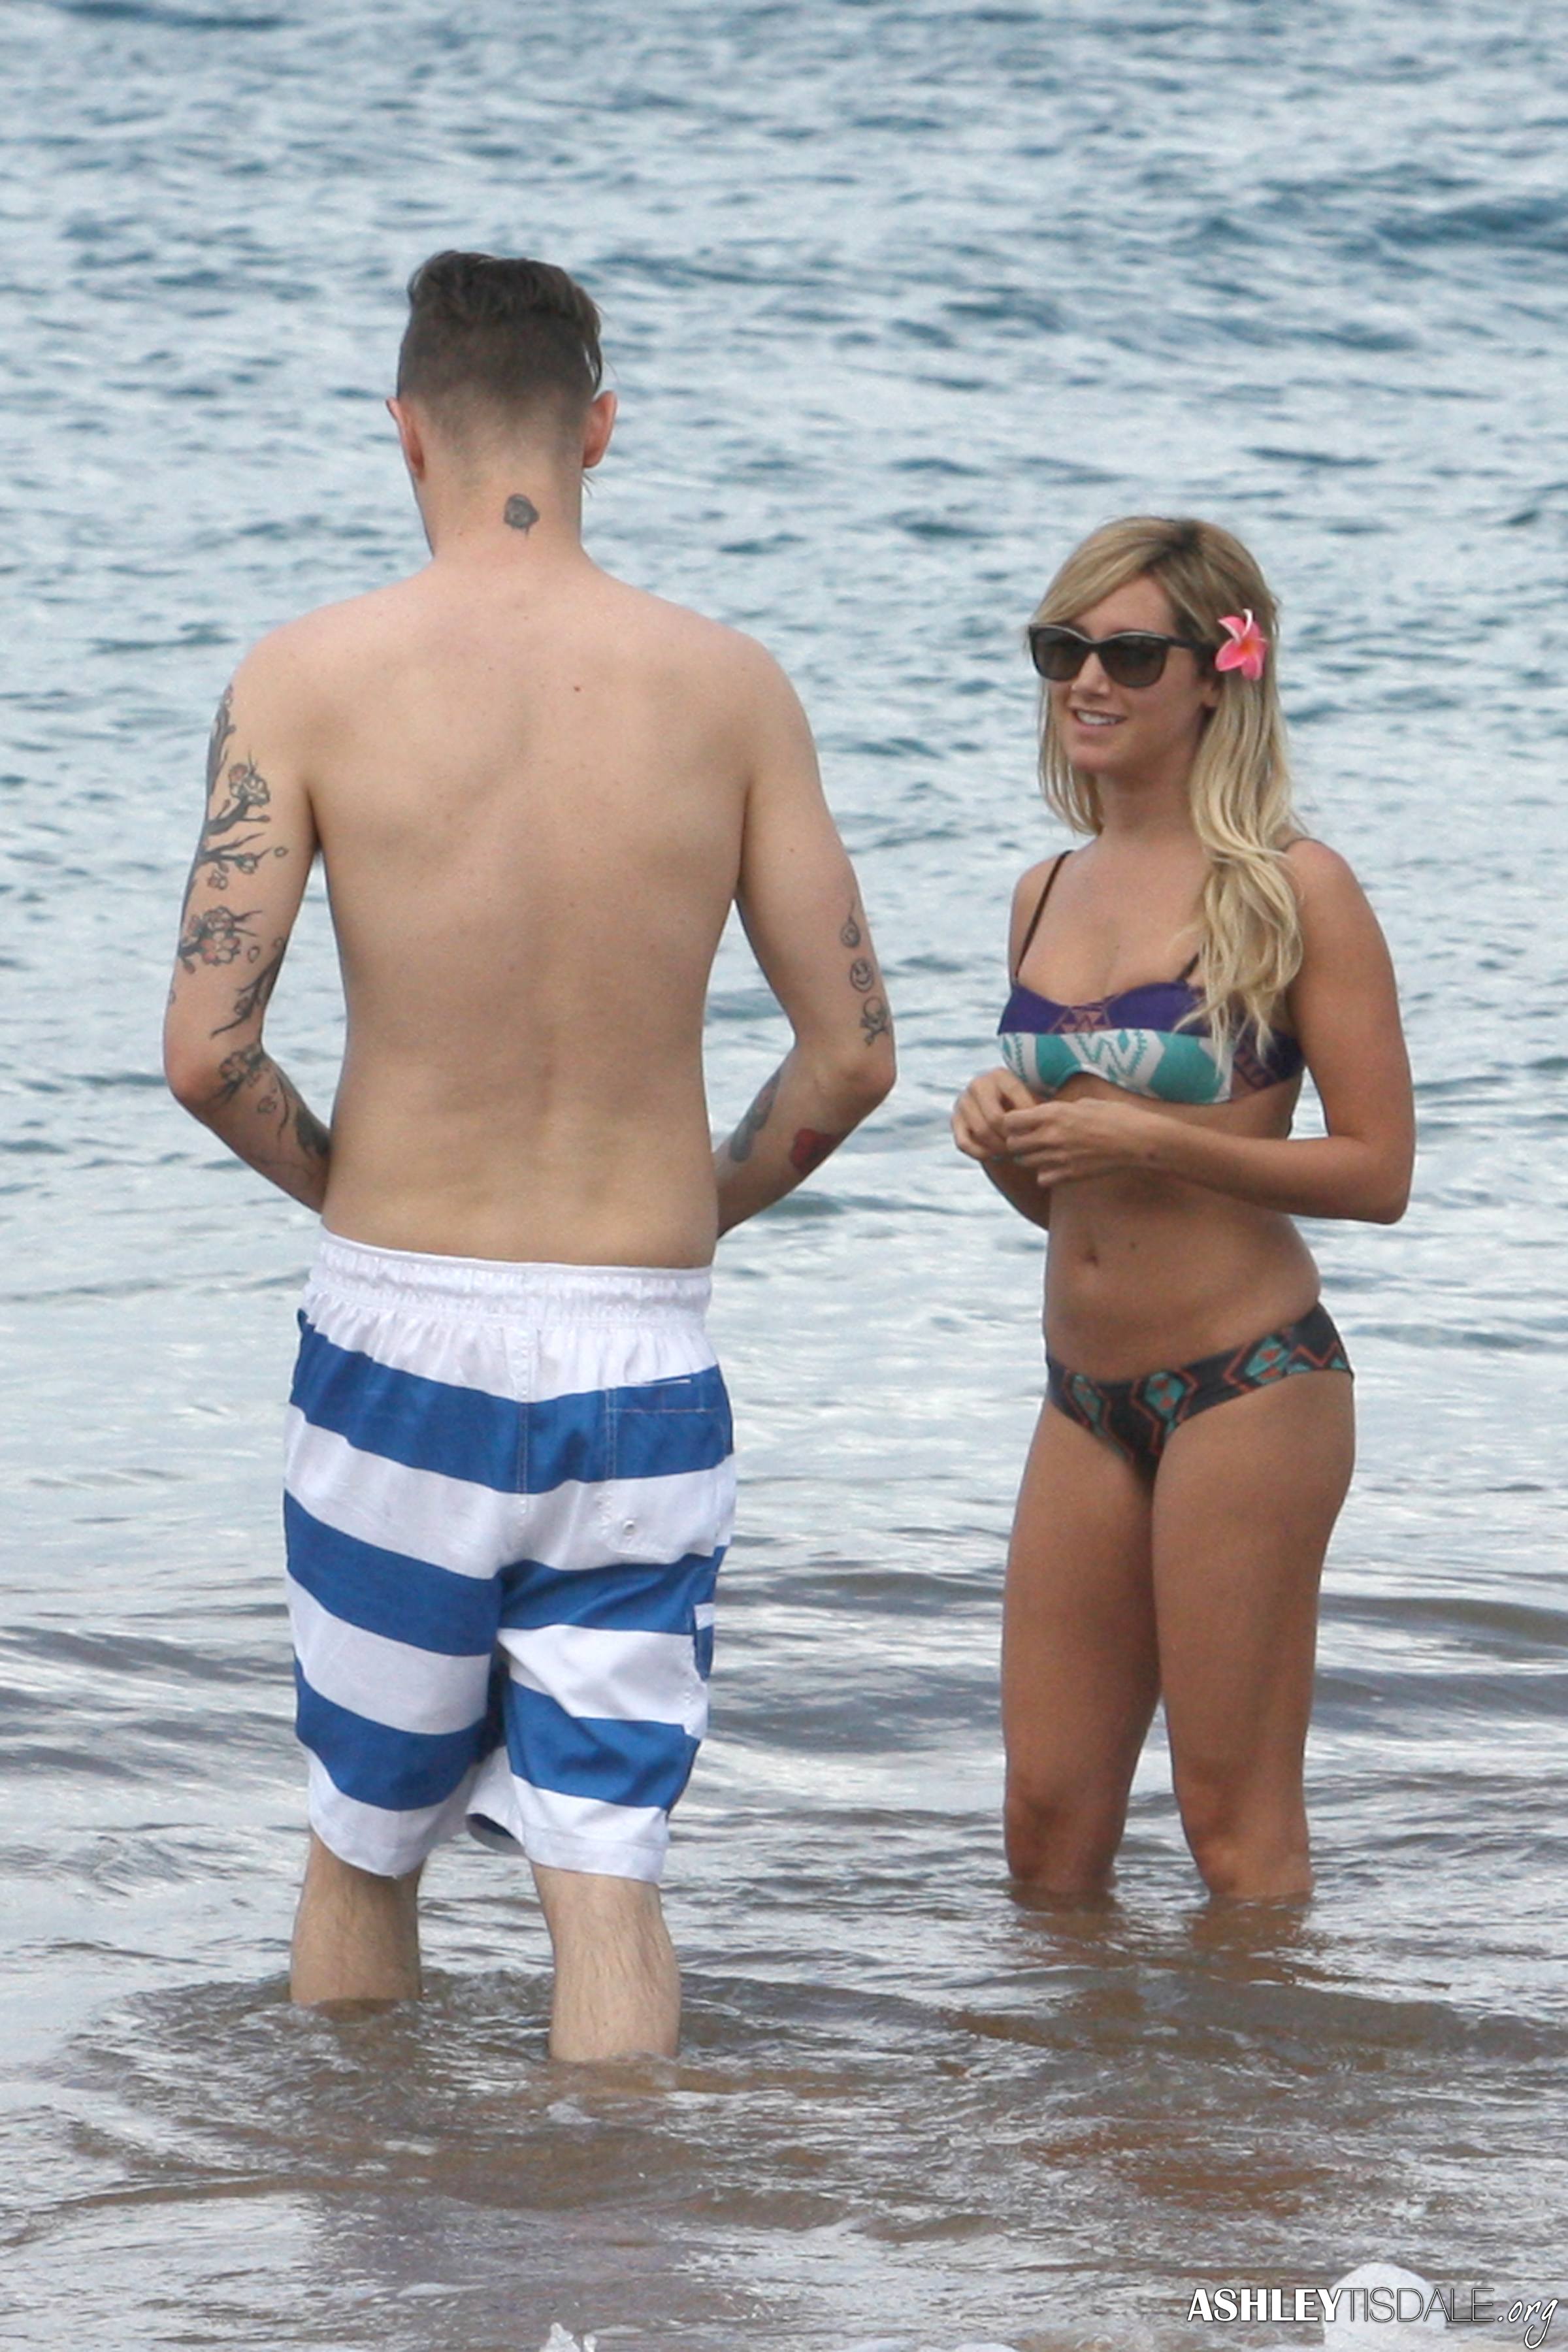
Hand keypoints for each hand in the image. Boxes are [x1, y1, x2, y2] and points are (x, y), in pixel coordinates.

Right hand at [952, 1064, 1038, 1158]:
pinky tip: (995, 1156)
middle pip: (994, 1120)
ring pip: (980, 1132)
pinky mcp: (954, 1120)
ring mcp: (963, 1101)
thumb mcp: (1035, 1104)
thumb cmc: (1026, 1108)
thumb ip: (1039, 1111)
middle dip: (1010, 1139)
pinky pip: (964, 1143)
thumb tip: (1047, 1122)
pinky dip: (980, 1153)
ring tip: (1012, 1153)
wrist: (1002, 1109)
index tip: (1034, 1139)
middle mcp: (978, 1084)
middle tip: (1022, 1150)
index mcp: (1000, 1075)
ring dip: (997, 1148)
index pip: (1014, 1108)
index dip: (1025, 1129)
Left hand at [998, 1094, 1163, 1185]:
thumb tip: (1048, 1113)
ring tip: (1042, 1152)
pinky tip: (1056, 1167)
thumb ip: (1061, 1110)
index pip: (1010, 1121)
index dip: (1011, 1122)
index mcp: (1053, 1113)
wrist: (1138, 1140)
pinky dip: (1045, 1174)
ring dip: (1029, 1158)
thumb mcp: (1085, 1103)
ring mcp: (1059, 1157)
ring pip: (1024, 1163)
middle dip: (1016, 1142)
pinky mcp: (1070, 1175)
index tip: (1019, 1122)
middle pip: (1012, 1145)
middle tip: (1027, 1140)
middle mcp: (1051, 1135)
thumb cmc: (1117, 1116)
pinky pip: (1042, 1179)